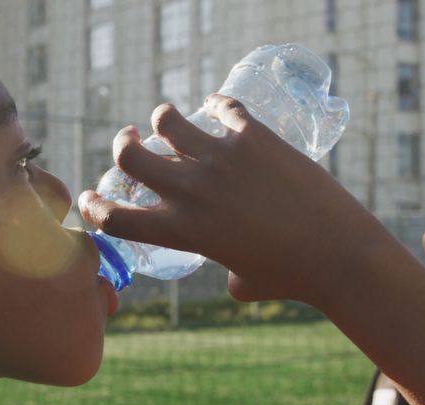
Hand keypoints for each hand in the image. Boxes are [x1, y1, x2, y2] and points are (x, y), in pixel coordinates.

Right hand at [79, 95, 362, 301]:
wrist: (336, 253)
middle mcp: (191, 190)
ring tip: (167, 117)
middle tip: (129, 139)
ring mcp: (220, 159)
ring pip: (168, 119)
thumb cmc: (292, 277)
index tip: (88, 197)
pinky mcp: (253, 137)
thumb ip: (226, 272)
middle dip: (122, 144)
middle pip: (130, 155)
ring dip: (163, 116)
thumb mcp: (244, 281)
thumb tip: (230, 272)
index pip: (115, 219)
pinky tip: (220, 105)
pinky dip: (218, 103)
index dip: (93, 207)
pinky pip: (224, 107)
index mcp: (180, 231)